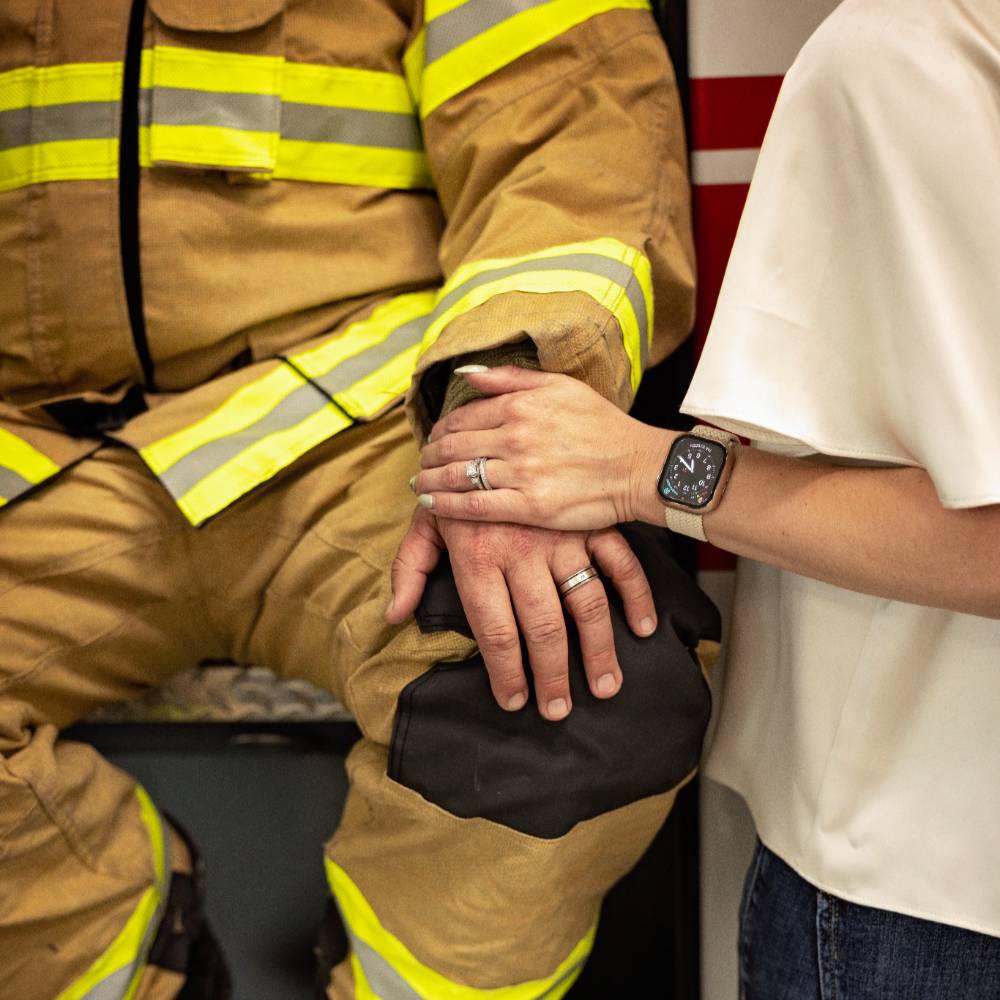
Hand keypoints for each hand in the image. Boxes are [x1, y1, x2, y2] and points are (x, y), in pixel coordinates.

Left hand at [387, 509, 657, 720]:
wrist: (495, 429)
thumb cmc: (459, 485)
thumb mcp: (427, 522)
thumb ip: (410, 567)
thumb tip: (395, 616)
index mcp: (479, 558)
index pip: (495, 631)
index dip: (506, 672)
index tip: (514, 701)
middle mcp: (522, 553)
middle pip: (542, 629)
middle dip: (552, 677)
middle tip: (558, 710)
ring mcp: (562, 539)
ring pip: (586, 605)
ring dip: (598, 651)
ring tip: (604, 688)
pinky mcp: (589, 523)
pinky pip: (621, 564)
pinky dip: (636, 596)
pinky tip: (642, 629)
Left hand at [414, 367, 675, 530]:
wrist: (638, 467)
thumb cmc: (603, 426)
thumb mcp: (561, 386)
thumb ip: (509, 378)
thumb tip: (466, 373)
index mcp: (521, 406)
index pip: (462, 417)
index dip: (440, 429)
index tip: (434, 438)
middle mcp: (516, 437)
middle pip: (453, 446)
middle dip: (430, 455)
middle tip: (422, 461)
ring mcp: (521, 473)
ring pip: (458, 475)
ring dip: (430, 479)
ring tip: (420, 483)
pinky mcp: (529, 507)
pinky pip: (475, 506)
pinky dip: (446, 504)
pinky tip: (431, 503)